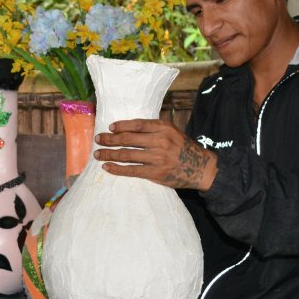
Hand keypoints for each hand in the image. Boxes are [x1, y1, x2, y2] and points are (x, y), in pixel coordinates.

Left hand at [93, 119, 216, 189]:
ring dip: (109, 154)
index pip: (137, 124)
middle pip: (128, 139)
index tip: (110, 127)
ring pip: (127, 154)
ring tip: (97, 153)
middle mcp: (160, 141)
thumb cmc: (183, 148)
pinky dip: (117, 169)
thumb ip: (154, 129)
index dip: (121, 125)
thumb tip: (128, 128)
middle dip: (109, 139)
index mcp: (164, 128)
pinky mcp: (155, 173)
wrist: (201, 167)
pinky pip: (131, 170)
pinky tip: (107, 167)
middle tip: (97, 139)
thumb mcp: (172, 132)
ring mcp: (157, 158)